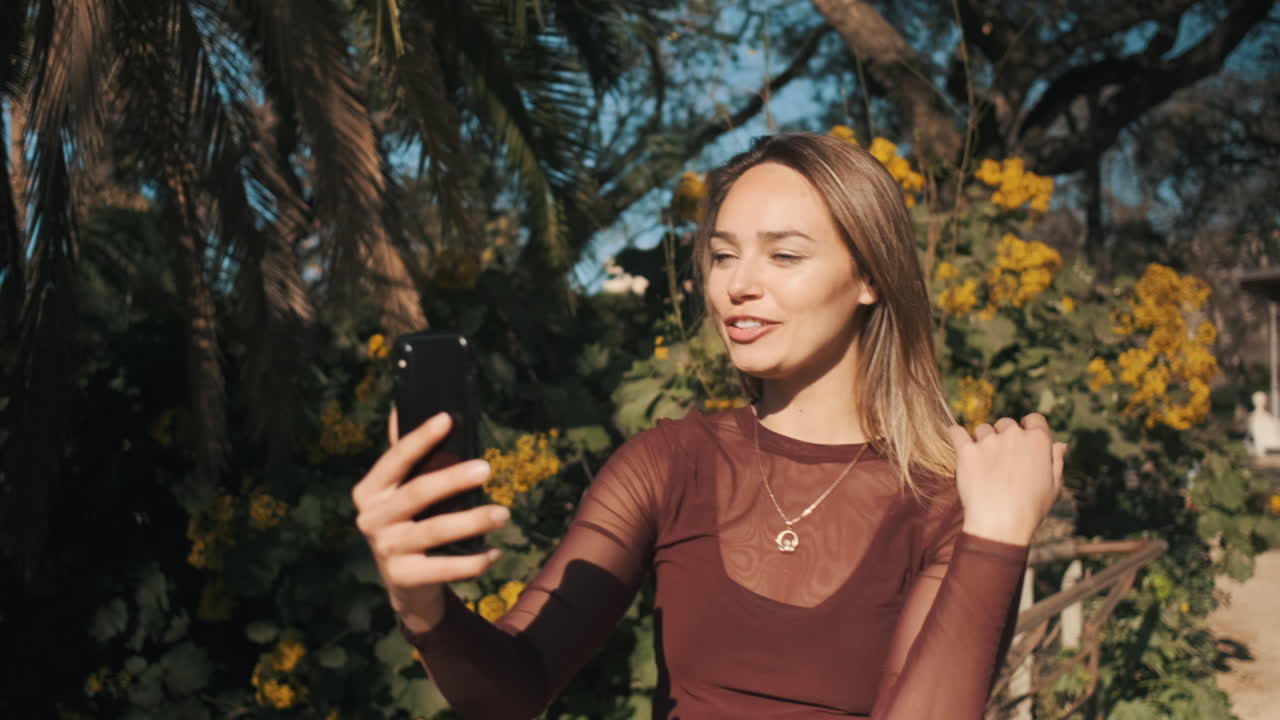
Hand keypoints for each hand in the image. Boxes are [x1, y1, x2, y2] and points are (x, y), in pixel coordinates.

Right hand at [352, 409, 509, 632]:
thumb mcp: (399, 492)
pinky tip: (495, 552)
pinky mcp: (404, 578)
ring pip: (435, 531)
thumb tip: (402, 407)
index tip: (447, 418)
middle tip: (487, 468)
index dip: (420, 439)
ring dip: (472, 521)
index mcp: (370, 490)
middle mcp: (372, 519)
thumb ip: (403, 456)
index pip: (395, 459)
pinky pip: (444, 568)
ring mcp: (386, 550)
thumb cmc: (408, 523)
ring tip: (503, 513)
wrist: (404, 584)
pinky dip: (473, 561)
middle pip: (418, 493)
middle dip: (453, 479)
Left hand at [946, 413, 1065, 545]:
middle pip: (1007, 424)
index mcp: (1038, 441)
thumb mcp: (1054, 486)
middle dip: (1005, 436)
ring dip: (983, 439)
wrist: (1001, 523)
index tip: (1024, 440)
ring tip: (983, 461)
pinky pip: (956, 432)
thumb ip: (1056, 461)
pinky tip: (957, 439)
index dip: (1029, 428)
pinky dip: (956, 434)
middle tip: (1002, 458)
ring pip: (983, 429)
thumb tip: (1060, 444)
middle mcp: (1014, 435)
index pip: (1035, 419)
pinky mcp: (966, 451)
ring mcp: (988, 441)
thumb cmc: (1030, 509)